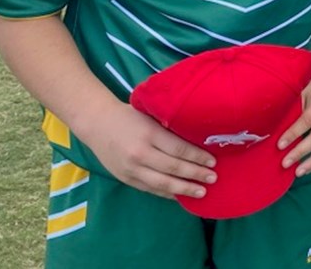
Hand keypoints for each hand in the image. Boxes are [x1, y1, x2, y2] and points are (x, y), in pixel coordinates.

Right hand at [84, 103, 216, 199]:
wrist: (97, 123)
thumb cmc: (130, 115)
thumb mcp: (151, 115)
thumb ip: (169, 126)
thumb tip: (198, 138)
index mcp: (149, 134)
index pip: (178, 149)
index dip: (197, 157)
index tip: (213, 161)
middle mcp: (140, 153)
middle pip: (173, 168)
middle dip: (195, 174)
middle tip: (213, 178)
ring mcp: (131, 169)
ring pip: (162, 183)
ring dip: (184, 189)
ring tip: (202, 192)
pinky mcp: (126, 179)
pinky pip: (150, 189)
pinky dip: (167, 193)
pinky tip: (181, 195)